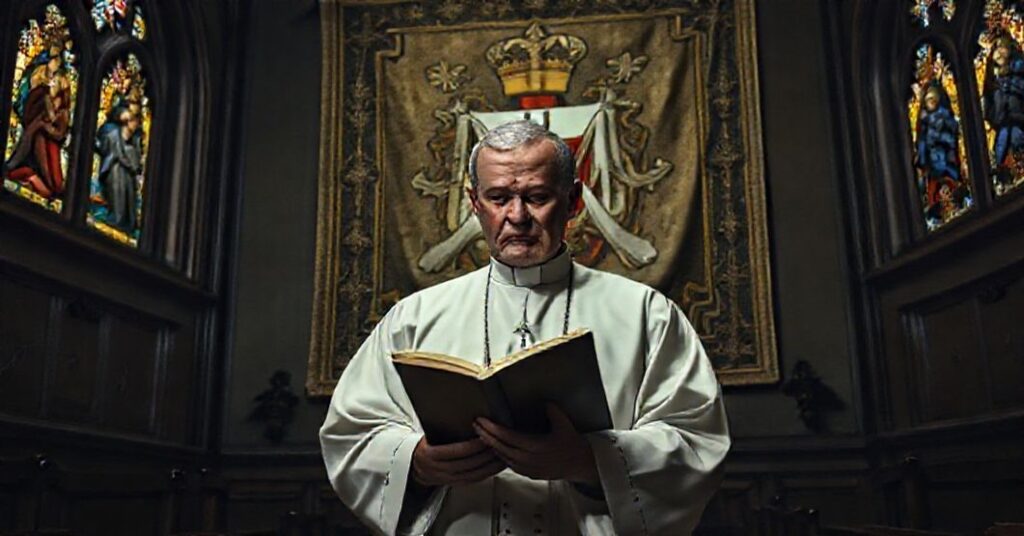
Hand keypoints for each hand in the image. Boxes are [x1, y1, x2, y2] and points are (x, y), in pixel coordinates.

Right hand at [411, 436, 505, 486]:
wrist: (413, 466)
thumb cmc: (423, 447)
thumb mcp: (427, 436)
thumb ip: (442, 429)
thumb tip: (459, 413)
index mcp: (429, 454)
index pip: (455, 451)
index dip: (471, 445)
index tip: (484, 436)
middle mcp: (438, 469)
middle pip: (466, 464)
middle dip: (485, 455)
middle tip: (498, 444)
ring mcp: (446, 478)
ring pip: (472, 475)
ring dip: (489, 466)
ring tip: (501, 456)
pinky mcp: (454, 484)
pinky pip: (472, 480)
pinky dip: (486, 474)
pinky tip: (495, 468)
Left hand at [474, 404, 599, 484]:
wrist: (580, 464)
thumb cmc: (572, 445)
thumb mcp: (564, 424)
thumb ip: (553, 411)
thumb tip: (544, 400)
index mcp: (536, 446)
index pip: (507, 436)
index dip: (492, 428)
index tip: (482, 420)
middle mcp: (529, 459)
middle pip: (500, 447)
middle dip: (485, 436)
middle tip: (475, 425)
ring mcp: (528, 469)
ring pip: (502, 457)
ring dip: (490, 446)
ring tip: (481, 435)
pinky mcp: (528, 474)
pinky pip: (509, 465)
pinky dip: (500, 456)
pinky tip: (494, 449)